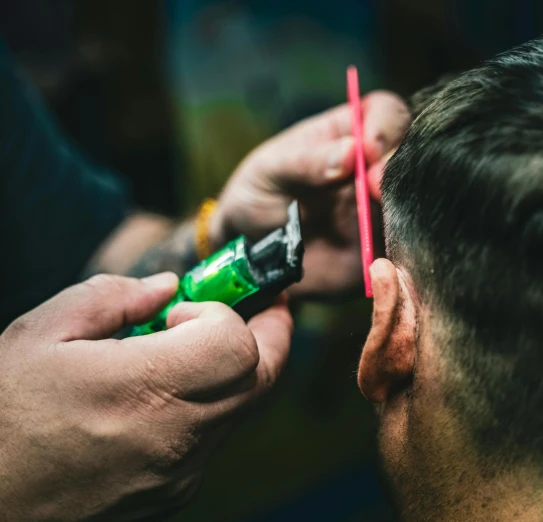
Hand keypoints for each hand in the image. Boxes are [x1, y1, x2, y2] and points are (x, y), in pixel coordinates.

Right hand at [0, 273, 291, 520]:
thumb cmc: (1, 420)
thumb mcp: (39, 336)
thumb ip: (112, 297)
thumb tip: (168, 287)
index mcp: (143, 391)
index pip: (237, 346)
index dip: (223, 314)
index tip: (185, 308)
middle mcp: (175, 439)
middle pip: (262, 378)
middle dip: (271, 334)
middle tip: (264, 306)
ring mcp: (180, 474)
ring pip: (239, 409)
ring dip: (233, 371)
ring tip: (189, 351)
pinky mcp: (174, 495)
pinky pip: (211, 440)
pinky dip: (206, 408)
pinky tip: (162, 397)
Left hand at [210, 91, 409, 297]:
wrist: (251, 255)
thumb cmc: (258, 197)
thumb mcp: (271, 171)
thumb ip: (307, 161)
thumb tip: (351, 151)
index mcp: (348, 133)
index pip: (386, 113)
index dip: (385, 126)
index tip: (368, 151)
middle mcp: (375, 166)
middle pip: (413, 152)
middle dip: (398, 167)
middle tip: (373, 189)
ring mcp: (385, 206)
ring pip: (419, 196)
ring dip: (407, 205)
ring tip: (378, 220)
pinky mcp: (387, 245)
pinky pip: (410, 242)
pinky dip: (406, 244)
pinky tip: (383, 251)